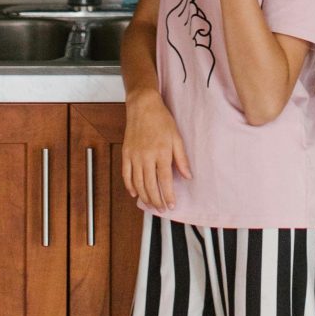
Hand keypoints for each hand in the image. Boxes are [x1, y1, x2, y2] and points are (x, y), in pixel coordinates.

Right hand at [122, 88, 190, 212]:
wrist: (143, 106)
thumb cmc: (162, 120)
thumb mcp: (177, 137)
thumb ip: (182, 158)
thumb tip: (188, 176)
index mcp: (161, 153)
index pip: (165, 181)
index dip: (168, 195)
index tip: (171, 205)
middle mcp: (146, 157)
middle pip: (150, 185)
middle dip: (156, 201)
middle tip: (162, 209)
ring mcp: (134, 156)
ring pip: (138, 183)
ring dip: (144, 197)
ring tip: (151, 205)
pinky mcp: (126, 154)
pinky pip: (126, 174)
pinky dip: (130, 186)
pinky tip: (135, 194)